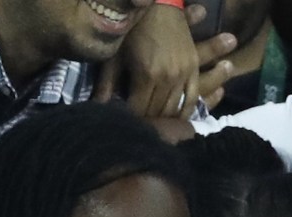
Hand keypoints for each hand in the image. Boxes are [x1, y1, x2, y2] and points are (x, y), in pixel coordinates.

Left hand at [94, 3, 234, 117]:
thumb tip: (97, 108)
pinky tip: (177, 120)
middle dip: (147, 123)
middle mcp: (168, 77)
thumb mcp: (115, 55)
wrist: (158, 3)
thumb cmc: (132, 28)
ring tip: (155, 128)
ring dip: (164, 120)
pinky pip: (192, 98)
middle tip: (139, 130)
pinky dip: (185, 111)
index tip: (125, 127)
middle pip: (157, 113)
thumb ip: (107, 83)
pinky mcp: (193, 68)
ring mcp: (183, 73)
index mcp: (146, 74)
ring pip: (174, 109)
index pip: (139, 111)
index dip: (131, 122)